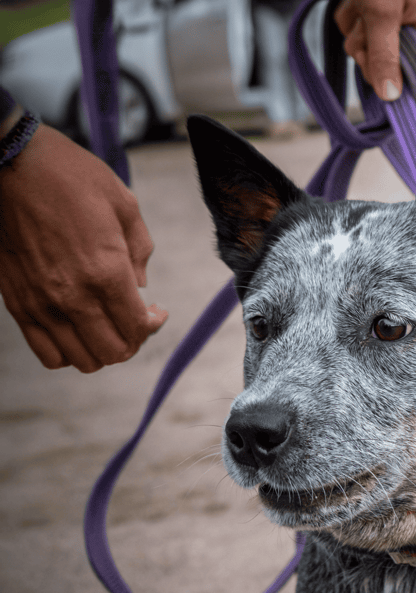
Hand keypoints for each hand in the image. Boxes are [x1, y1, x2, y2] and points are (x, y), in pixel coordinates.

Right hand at [0, 123, 167, 372]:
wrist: (9, 162)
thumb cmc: (70, 177)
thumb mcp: (124, 204)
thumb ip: (140, 251)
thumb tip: (141, 287)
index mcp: (105, 272)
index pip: (138, 329)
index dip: (154, 325)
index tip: (155, 311)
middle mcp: (73, 296)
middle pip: (114, 353)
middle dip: (132, 341)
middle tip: (133, 319)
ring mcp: (42, 303)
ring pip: (82, 360)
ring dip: (101, 349)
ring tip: (105, 325)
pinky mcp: (17, 303)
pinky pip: (46, 353)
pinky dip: (68, 351)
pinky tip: (76, 328)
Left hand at [335, 0, 415, 101]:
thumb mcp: (382, 12)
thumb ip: (385, 55)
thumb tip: (391, 97)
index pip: (406, 67)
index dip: (386, 69)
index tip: (371, 58)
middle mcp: (408, 24)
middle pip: (380, 61)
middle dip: (365, 46)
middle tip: (364, 23)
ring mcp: (386, 20)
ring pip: (362, 46)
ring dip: (353, 31)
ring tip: (359, 5)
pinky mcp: (367, 13)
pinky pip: (351, 30)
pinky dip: (346, 17)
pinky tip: (353, 2)